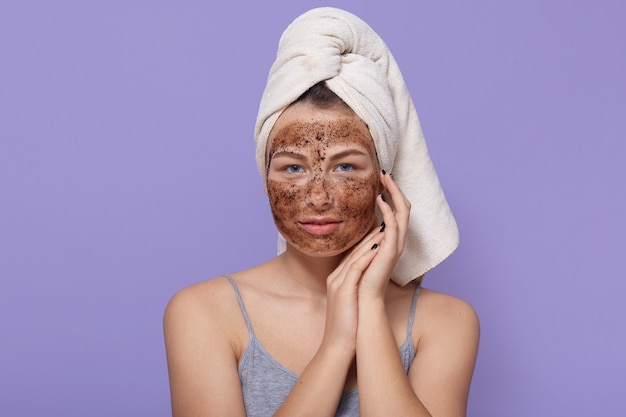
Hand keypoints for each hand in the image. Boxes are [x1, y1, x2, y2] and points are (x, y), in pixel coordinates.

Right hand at [322, 223, 384, 352]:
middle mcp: (335, 277)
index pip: (353, 255)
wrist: (336, 347)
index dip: (367, 240)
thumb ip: (356, 289)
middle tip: (385, 219)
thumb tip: (367, 281)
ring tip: (384, 227)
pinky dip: (366, 256)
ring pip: (355, 256)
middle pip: (354, 251)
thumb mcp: (350, 303)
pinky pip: (355, 268)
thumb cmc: (347, 327)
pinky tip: (377, 247)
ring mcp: (337, 283)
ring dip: (370, 241)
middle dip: (370, 234)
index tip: (381, 228)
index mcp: (337, 279)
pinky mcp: (343, 290)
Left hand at [358, 171, 410, 297]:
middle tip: (385, 172)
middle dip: (395, 188)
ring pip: (403, 212)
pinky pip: (394, 225)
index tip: (381, 178)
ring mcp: (397, 245)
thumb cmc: (361, 275)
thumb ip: (367, 236)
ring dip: (394, 193)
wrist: (363, 297)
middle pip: (404, 207)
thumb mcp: (363, 249)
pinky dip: (388, 210)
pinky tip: (380, 199)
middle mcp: (398, 240)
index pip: (397, 210)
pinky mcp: (391, 250)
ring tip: (385, 178)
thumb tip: (364, 222)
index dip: (392, 193)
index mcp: (392, 239)